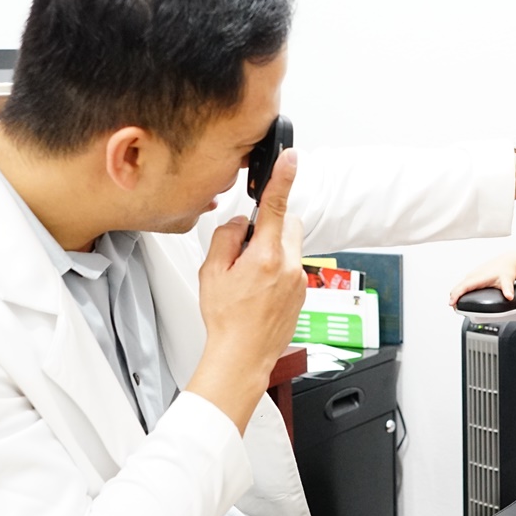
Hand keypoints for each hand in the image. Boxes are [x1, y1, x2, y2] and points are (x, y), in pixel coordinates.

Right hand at [187, 150, 306, 431]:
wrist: (243, 357)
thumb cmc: (227, 321)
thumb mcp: (212, 273)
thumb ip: (225, 239)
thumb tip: (237, 224)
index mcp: (265, 257)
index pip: (275, 206)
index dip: (282, 177)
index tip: (290, 157)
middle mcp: (288, 266)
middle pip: (286, 224)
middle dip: (269, 226)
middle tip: (245, 251)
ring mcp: (299, 281)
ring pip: (288, 246)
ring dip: (272, 250)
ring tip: (250, 278)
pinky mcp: (303, 292)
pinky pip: (291, 267)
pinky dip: (277, 269)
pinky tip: (259, 291)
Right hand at [448, 254, 515, 305]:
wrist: (506, 262)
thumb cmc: (506, 270)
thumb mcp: (507, 280)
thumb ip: (507, 289)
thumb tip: (509, 296)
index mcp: (479, 277)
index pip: (464, 287)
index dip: (456, 295)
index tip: (451, 303)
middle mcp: (473, 275)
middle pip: (458, 287)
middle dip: (453, 298)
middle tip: (455, 310)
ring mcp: (472, 275)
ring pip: (459, 286)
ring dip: (455, 295)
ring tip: (457, 306)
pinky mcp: (472, 276)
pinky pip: (462, 285)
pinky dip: (459, 292)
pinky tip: (461, 298)